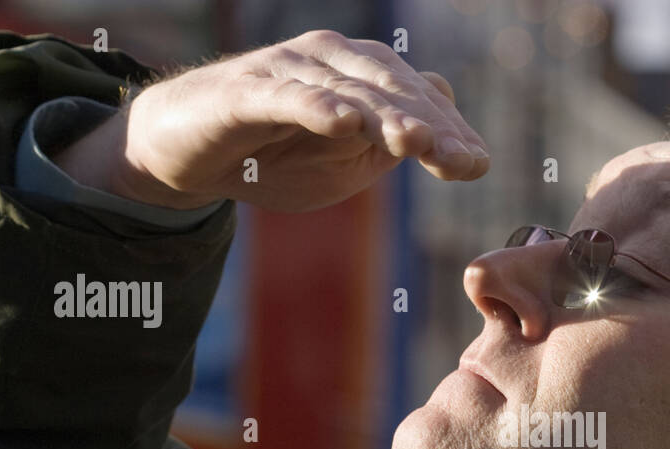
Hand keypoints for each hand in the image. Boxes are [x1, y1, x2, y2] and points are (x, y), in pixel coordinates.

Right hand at [54, 30, 488, 212]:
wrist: (191, 149)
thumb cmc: (276, 154)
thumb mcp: (345, 165)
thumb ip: (393, 150)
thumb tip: (453, 143)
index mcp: (366, 80)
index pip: (419, 102)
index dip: (450, 133)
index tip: (477, 166)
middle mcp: (334, 62)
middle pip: (394, 92)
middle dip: (431, 127)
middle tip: (462, 161)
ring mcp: (291, 70)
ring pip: (349, 92)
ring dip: (385, 116)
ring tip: (416, 142)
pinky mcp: (247, 90)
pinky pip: (288, 96)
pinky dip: (317, 107)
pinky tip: (343, 123)